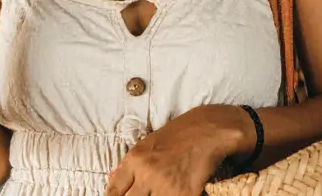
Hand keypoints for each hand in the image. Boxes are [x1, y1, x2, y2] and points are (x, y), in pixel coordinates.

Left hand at [105, 109, 237, 195]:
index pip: (114, 190)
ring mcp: (166, 186)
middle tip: (143, 194)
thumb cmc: (178, 135)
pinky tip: (175, 193)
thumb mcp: (147, 145)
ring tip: (159, 192)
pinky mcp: (185, 195)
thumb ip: (132, 167)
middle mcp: (147, 174)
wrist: (208, 132)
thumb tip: (117, 185)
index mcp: (135, 160)